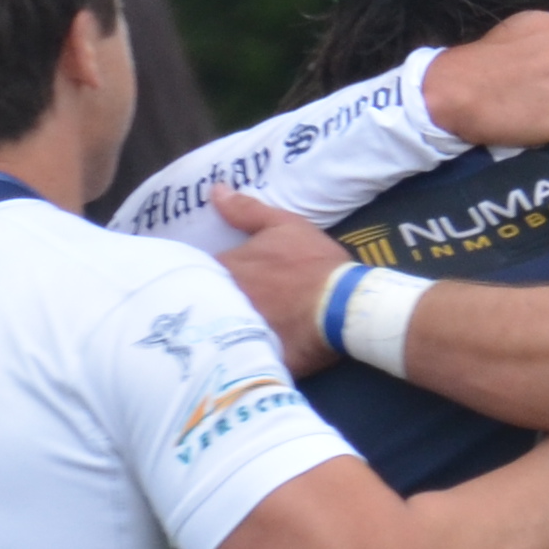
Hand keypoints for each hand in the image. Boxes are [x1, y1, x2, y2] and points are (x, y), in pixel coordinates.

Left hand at [213, 193, 349, 374]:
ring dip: (225, 327)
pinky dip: (242, 355)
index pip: (203, 271)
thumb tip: (214, 190)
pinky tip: (248, 356)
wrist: (345, 306)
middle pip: (207, 302)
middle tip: (228, 304)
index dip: (211, 274)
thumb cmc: (313, 262)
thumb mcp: (284, 225)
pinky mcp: (256, 356)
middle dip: (212, 301)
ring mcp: (238, 331)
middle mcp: (224, 301)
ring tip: (236, 329)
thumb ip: (246, 210)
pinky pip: (241, 358)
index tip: (220, 277)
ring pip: (220, 330)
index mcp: (227, 268)